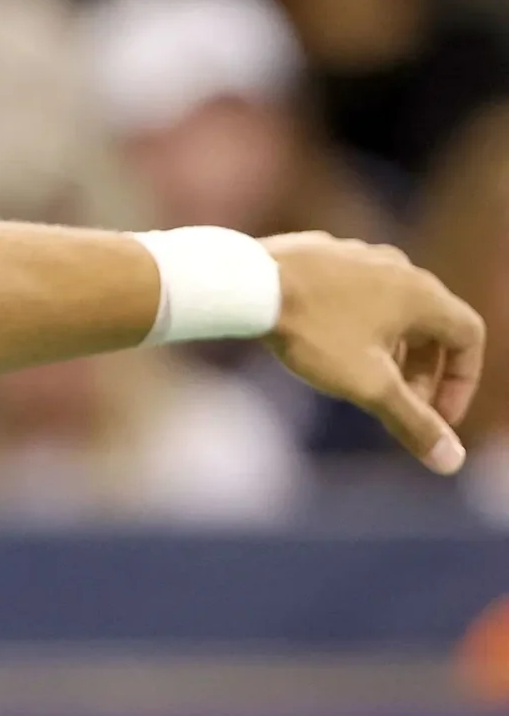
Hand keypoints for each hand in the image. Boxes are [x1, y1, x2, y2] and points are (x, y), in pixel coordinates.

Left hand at [266, 232, 486, 472]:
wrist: (245, 283)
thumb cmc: (313, 331)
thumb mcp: (369, 385)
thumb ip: (413, 421)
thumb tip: (451, 462)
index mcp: (423, 293)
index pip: (469, 336)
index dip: (461, 381)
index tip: (437, 415)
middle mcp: (398, 267)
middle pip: (431, 325)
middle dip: (423, 372)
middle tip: (401, 406)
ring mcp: (359, 256)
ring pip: (392, 310)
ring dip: (391, 351)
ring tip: (365, 383)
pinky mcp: (323, 254)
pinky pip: (357, 295)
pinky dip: (359, 327)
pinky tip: (327, 349)